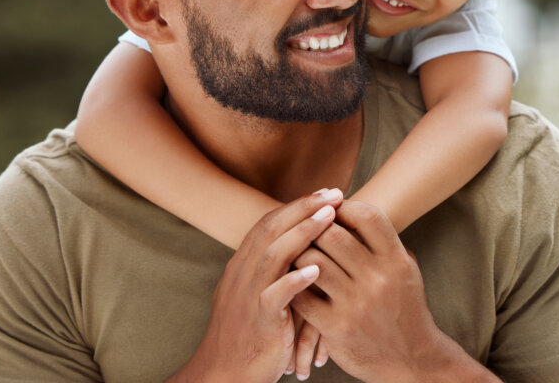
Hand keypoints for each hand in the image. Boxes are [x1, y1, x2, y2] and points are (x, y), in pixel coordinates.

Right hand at [169, 188, 342, 382]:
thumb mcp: (258, 293)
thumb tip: (306, 247)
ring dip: (303, 233)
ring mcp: (248, 295)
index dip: (297, 205)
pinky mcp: (258, 320)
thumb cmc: (250, 334)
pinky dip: (294, 280)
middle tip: (334, 194)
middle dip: (304, 208)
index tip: (325, 193)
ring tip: (329, 218)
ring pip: (273, 254)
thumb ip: (275, 270)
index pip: (269, 223)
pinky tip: (316, 270)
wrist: (224, 374)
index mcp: (244, 265)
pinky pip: (274, 295)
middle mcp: (243, 274)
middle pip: (271, 228)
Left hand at [291, 200, 465, 382]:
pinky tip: (293, 282)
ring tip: (297, 252)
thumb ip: (384, 243)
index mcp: (397, 260)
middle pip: (333, 234)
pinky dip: (293, 285)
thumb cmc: (405, 308)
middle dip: (316, 226)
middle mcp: (378, 279)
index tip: (333, 208)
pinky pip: (302, 296)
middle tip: (307, 227)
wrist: (412, 359)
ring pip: (312, 261)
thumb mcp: (405, 271)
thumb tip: (354, 210)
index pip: (369, 216)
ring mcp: (356, 304)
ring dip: (300, 253)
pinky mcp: (336, 328)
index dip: (346, 206)